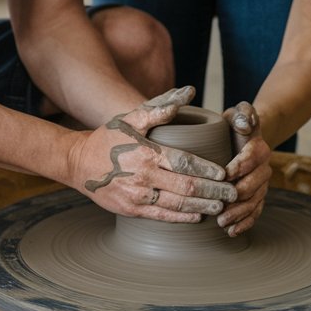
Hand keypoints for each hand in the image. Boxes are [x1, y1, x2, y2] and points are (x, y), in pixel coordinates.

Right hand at [71, 86, 236, 221]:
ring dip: (202, 207)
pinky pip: (162, 216)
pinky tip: (198, 216)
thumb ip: (160, 107)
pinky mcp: (131, 210)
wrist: (77, 163)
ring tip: (222, 207)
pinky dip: (182, 218)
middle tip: (233, 193)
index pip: (185, 163)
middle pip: (186, 187)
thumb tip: (188, 93)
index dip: (207, 170)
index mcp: (146, 153)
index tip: (225, 172)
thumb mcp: (131, 118)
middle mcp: (143, 176)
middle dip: (213, 191)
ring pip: (177, 205)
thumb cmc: (108, 137)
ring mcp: (137, 196)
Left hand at [216, 101, 271, 235]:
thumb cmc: (235, 125)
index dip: (237, 167)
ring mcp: (262, 185)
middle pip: (253, 186)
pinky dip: (245, 223)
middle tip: (218, 205)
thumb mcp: (238, 114)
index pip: (249, 159)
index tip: (222, 175)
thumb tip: (245, 126)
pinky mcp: (257, 197)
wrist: (246, 139)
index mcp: (259, 149)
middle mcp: (264, 168)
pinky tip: (231, 232)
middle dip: (236, 197)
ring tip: (221, 222)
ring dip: (239, 214)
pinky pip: (255, 212)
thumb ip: (243, 114)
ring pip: (254, 202)